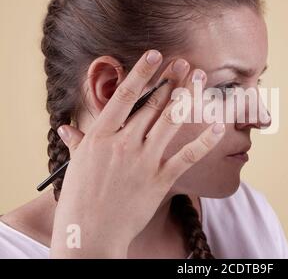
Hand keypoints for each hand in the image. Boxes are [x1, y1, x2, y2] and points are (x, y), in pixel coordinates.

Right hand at [50, 50, 224, 257]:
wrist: (89, 234)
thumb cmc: (80, 199)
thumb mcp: (76, 165)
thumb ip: (78, 142)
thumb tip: (67, 129)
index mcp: (100, 136)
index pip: (123, 96)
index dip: (141, 72)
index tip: (154, 54)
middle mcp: (123, 143)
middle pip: (152, 104)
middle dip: (171, 80)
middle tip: (184, 62)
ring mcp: (143, 161)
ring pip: (170, 121)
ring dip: (187, 97)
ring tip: (200, 78)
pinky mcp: (160, 179)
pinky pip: (187, 155)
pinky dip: (205, 140)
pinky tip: (218, 125)